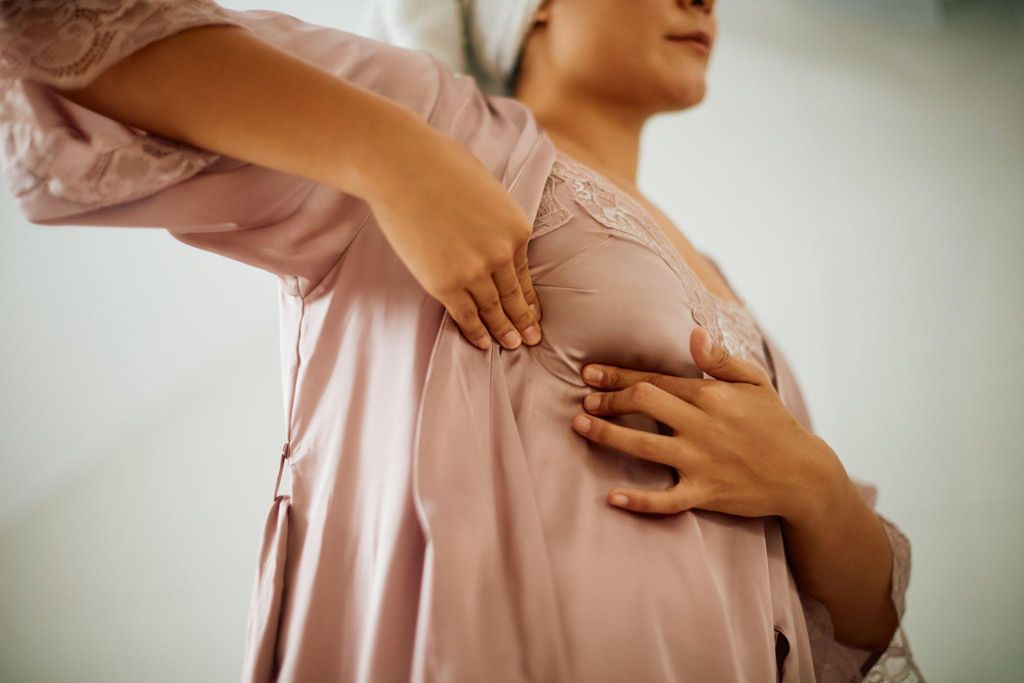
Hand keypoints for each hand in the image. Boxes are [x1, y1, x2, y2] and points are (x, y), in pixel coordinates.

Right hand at [365, 123, 542, 350]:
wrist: (402, 166)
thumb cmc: (440, 165)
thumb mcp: (487, 188)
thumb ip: (496, 216)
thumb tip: (491, 229)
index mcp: (516, 229)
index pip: (524, 273)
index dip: (529, 298)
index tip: (534, 314)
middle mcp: (501, 255)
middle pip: (513, 296)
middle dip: (523, 321)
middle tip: (531, 339)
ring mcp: (473, 272)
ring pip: (493, 310)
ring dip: (503, 331)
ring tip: (511, 346)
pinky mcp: (444, 283)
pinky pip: (465, 315)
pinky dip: (475, 332)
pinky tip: (482, 343)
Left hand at [571, 326, 841, 521]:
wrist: (802, 474)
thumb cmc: (774, 423)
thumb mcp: (755, 382)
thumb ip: (720, 359)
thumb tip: (693, 334)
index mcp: (710, 396)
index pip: (655, 380)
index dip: (618, 376)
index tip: (590, 374)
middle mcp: (701, 426)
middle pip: (643, 404)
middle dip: (609, 400)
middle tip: (584, 401)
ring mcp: (701, 461)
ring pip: (643, 447)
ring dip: (608, 435)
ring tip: (580, 426)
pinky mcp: (705, 493)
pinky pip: (666, 500)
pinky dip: (639, 501)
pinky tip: (612, 497)